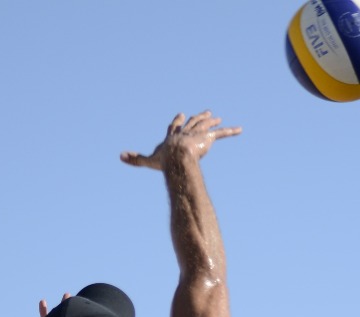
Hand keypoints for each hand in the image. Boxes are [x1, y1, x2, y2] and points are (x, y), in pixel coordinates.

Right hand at [121, 111, 240, 170]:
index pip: (174, 127)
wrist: (177, 156)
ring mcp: (197, 134)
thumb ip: (135, 159)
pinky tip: (240, 129)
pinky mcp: (207, 138)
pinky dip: (231, 131)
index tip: (180, 115)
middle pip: (192, 123)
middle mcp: (185, 132)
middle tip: (203, 113)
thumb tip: (119, 156)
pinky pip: (221, 134)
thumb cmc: (164, 160)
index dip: (177, 123)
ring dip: (211, 121)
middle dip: (197, 118)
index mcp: (172, 137)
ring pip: (205, 125)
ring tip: (216, 118)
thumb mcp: (148, 161)